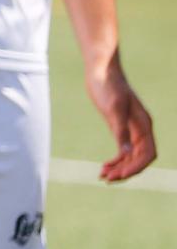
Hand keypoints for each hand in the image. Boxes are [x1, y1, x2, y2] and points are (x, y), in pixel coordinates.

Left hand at [88, 63, 156, 181]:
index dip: (136, 167)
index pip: (147, 154)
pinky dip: (115, 160)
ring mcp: (131, 128)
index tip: (120, 175)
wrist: (101, 70)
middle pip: (140, 158)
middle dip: (126, 170)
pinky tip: (104, 166)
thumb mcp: (113, 108)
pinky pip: (122, 149)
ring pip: (131, 156)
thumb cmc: (108, 86)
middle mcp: (140, 129)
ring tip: (103, 176)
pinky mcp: (120, 126)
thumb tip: (125, 153)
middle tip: (107, 178)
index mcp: (143, 125)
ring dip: (120, 167)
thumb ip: (119, 130)